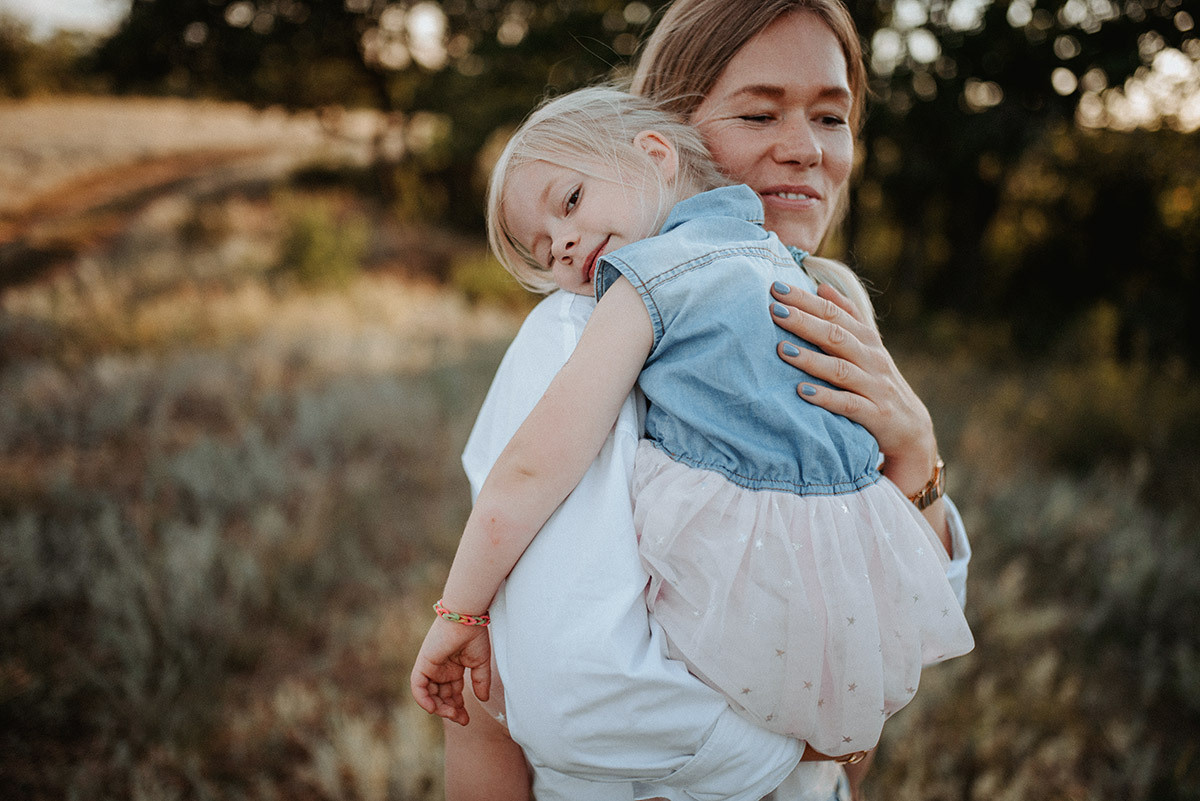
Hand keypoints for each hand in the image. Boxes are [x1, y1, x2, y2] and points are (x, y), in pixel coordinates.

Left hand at [410, 618, 492, 725]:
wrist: (467, 619)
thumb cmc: (474, 636)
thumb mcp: (480, 664)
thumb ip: (480, 682)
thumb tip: (483, 699)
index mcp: (453, 669)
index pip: (452, 694)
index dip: (458, 708)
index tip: (467, 719)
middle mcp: (440, 670)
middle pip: (441, 697)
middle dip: (450, 711)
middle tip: (462, 720)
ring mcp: (431, 667)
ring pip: (429, 695)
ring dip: (439, 708)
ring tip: (453, 714)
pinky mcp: (423, 664)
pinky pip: (418, 686)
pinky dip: (423, 699)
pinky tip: (433, 708)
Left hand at [769, 280, 936, 497]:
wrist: (912, 432)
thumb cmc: (879, 385)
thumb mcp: (868, 348)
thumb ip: (848, 317)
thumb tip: (822, 286)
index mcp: (867, 340)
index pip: (835, 313)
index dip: (807, 299)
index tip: (777, 287)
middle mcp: (872, 360)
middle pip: (836, 335)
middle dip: (804, 321)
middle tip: (774, 310)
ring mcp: (875, 387)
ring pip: (840, 369)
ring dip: (810, 359)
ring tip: (781, 350)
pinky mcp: (875, 415)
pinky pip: (848, 405)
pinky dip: (825, 398)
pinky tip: (802, 392)